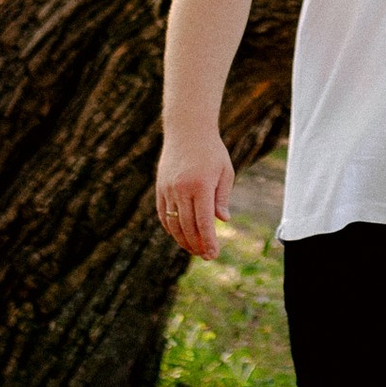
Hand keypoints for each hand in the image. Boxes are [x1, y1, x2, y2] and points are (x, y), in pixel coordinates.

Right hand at [155, 130, 233, 260]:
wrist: (187, 130)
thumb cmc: (212, 151)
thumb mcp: (225, 172)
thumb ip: (222, 197)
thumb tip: (223, 220)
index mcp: (200, 186)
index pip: (203, 222)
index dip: (208, 241)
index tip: (213, 254)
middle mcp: (181, 189)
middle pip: (187, 227)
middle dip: (197, 245)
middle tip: (206, 256)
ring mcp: (168, 189)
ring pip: (173, 223)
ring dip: (183, 240)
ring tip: (194, 249)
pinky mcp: (160, 188)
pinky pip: (163, 214)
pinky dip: (171, 228)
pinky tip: (180, 236)